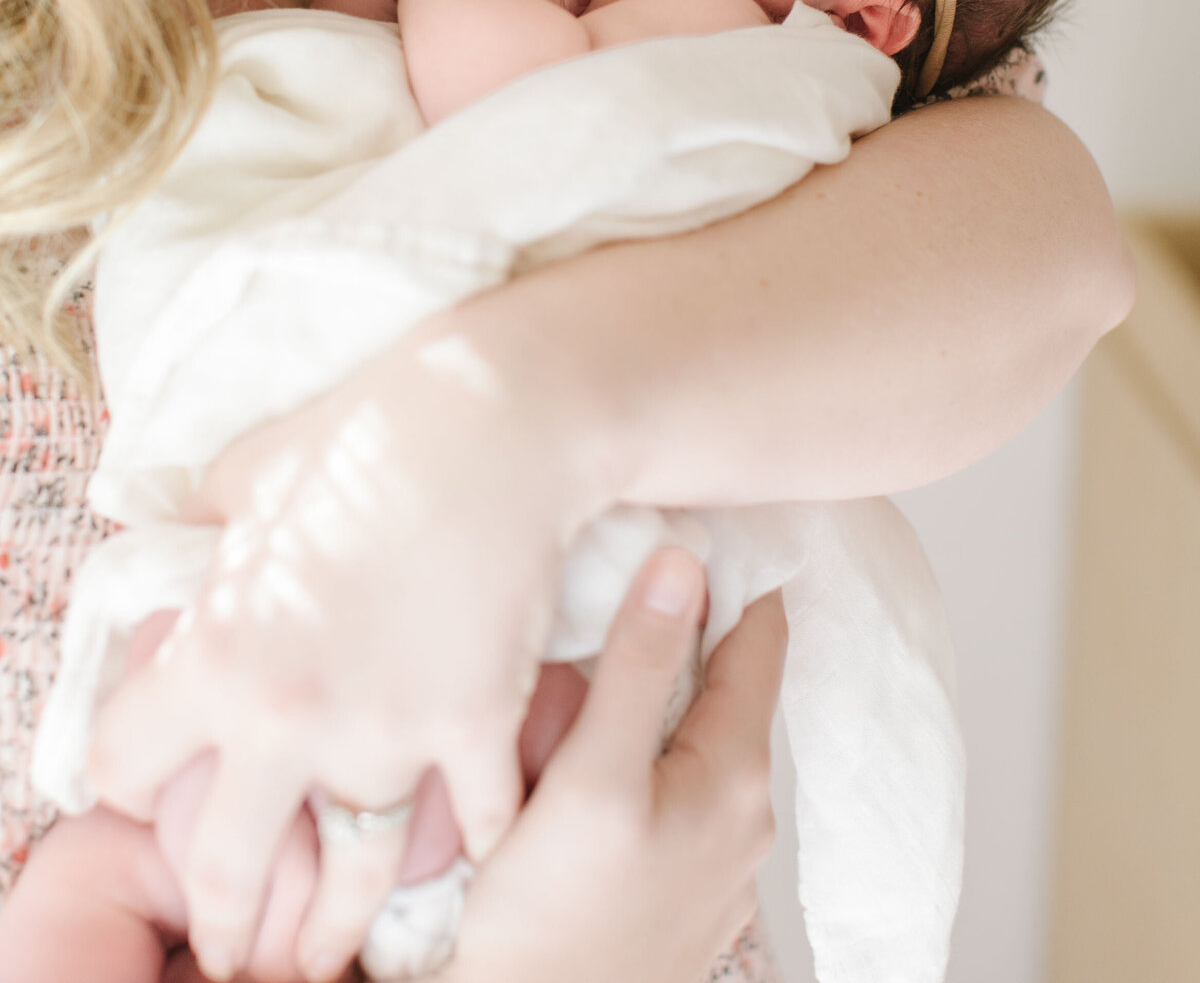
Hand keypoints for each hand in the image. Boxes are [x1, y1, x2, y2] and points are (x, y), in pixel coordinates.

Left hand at [87, 342, 608, 982]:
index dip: (135, 777)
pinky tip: (471, 864)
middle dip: (226, 921)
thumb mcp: (249, 471)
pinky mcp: (477, 725)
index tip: (158, 787)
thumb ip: (205, 527)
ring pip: (350, 878)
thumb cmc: (365, 433)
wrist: (492, 422)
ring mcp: (387, 732)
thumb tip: (179, 538)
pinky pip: (475, 824)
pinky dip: (477, 847)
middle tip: (234, 945)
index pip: (124, 766)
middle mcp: (287, 716)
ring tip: (326, 953)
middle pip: (227, 869)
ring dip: (333, 929)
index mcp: (215, 654)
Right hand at [445, 549, 783, 982]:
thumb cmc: (547, 924)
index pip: (761, 633)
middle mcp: (744, 815)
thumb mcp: (590, 779)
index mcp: (737, 775)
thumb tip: (684, 558)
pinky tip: (585, 736)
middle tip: (623, 562)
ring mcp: (712, 857)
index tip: (693, 511)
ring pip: (690, 731)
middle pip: (723, 681)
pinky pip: (665, 781)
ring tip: (591, 642)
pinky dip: (638, 742)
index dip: (732, 568)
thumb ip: (638, 667)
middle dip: (680, 623)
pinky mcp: (672, 884)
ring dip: (654, 684)